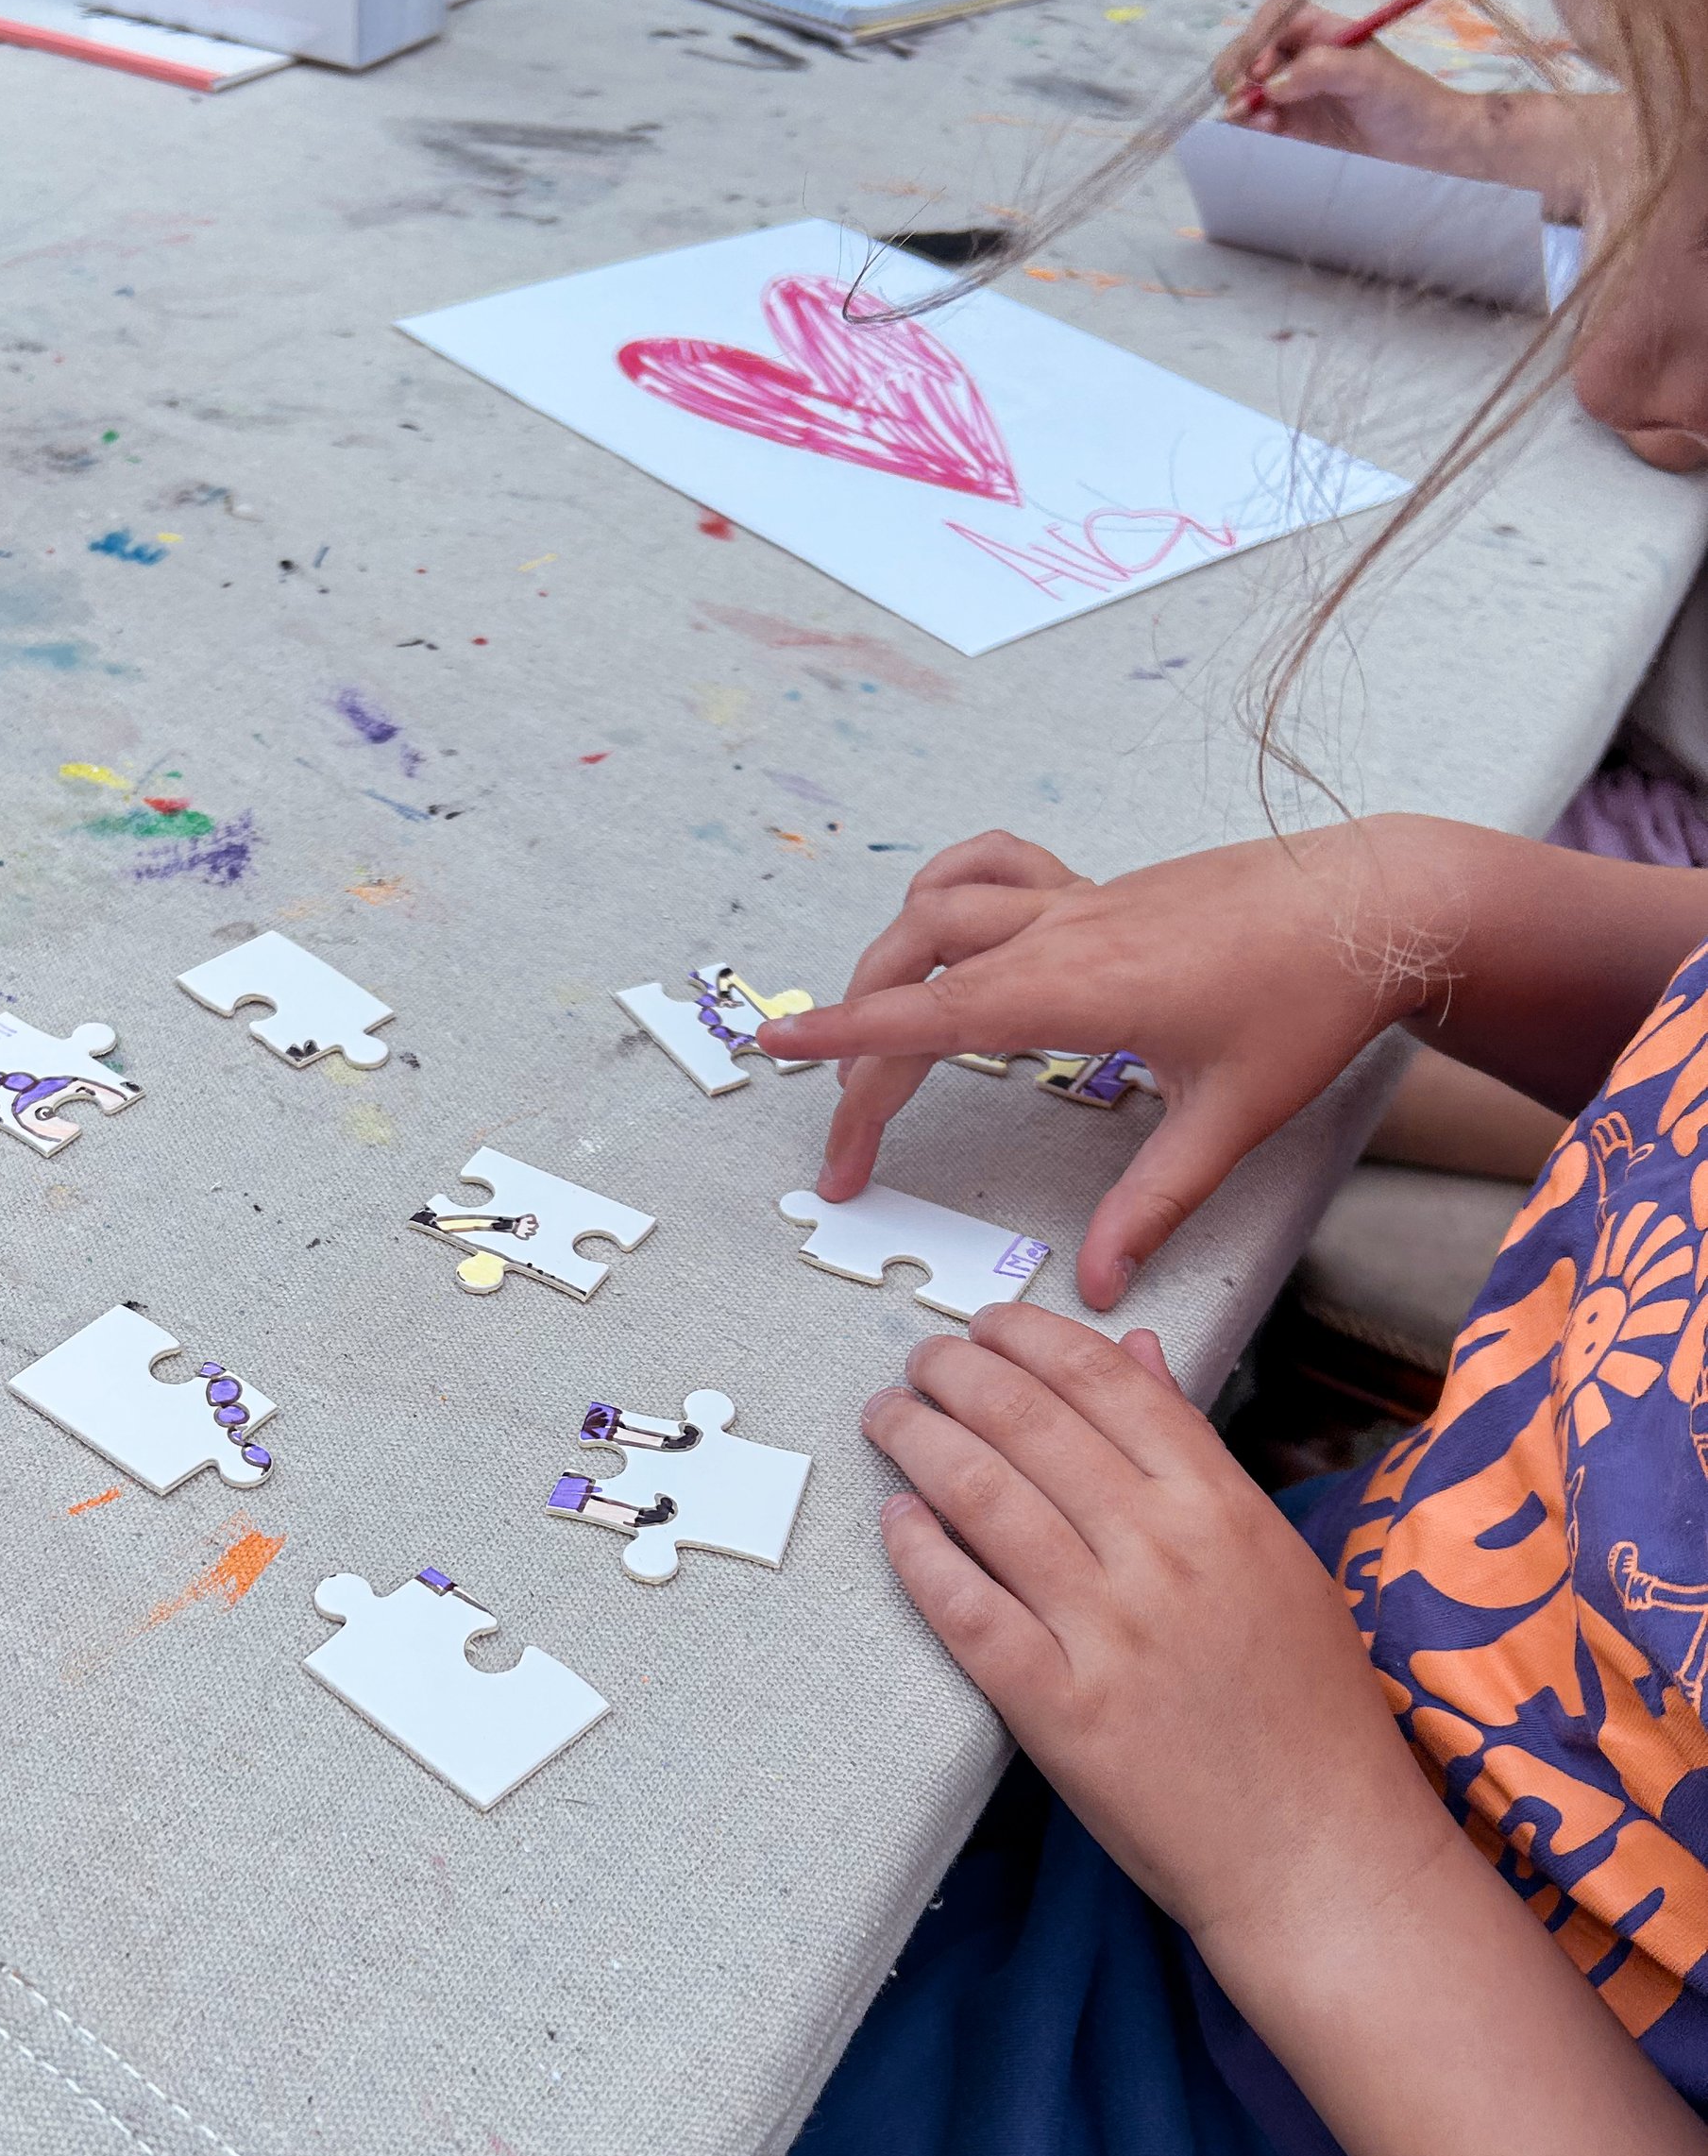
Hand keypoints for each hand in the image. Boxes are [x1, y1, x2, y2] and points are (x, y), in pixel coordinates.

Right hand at [761, 822, 1452, 1306]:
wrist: (1379, 902)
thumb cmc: (1313, 998)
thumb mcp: (1232, 1118)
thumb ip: (1154, 1203)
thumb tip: (1099, 1283)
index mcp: (1076, 989)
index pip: (929, 1015)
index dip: (844, 1038)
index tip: (775, 1049)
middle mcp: (1059, 934)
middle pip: (913, 977)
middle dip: (858, 1052)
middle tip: (848, 1141)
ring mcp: (1075, 902)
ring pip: (936, 913)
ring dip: (884, 968)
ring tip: (864, 1036)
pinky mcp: (1097, 890)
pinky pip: (990, 872)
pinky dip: (945, 895)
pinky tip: (939, 931)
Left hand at [864, 1306, 1446, 1948]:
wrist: (1323, 1855)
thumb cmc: (1309, 1712)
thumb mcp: (1276, 1557)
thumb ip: (1199, 1454)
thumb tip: (1138, 1354)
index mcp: (1223, 1507)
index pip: (1106, 1382)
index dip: (1030, 1338)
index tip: (986, 1326)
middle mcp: (1164, 1553)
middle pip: (1029, 1423)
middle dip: (955, 1375)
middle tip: (918, 1363)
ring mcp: (1109, 1630)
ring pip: (984, 1498)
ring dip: (919, 1442)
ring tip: (889, 1419)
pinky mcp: (1059, 1709)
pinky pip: (967, 1608)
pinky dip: (920, 1553)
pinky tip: (896, 1520)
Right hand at [1212, 0, 1491, 170]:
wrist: (1425, 145)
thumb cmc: (1406, 100)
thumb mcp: (1370, 74)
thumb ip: (1322, 69)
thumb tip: (1273, 84)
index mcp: (1322, 31)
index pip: (1275, 18)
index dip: (1258, 38)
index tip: (1259, 70)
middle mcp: (1302, 56)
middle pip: (1249, 50)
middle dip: (1236, 72)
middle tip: (1240, 101)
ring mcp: (1293, 92)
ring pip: (1244, 87)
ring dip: (1239, 102)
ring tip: (1259, 123)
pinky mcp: (1291, 126)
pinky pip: (1254, 119)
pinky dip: (1248, 124)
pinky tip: (1265, 131)